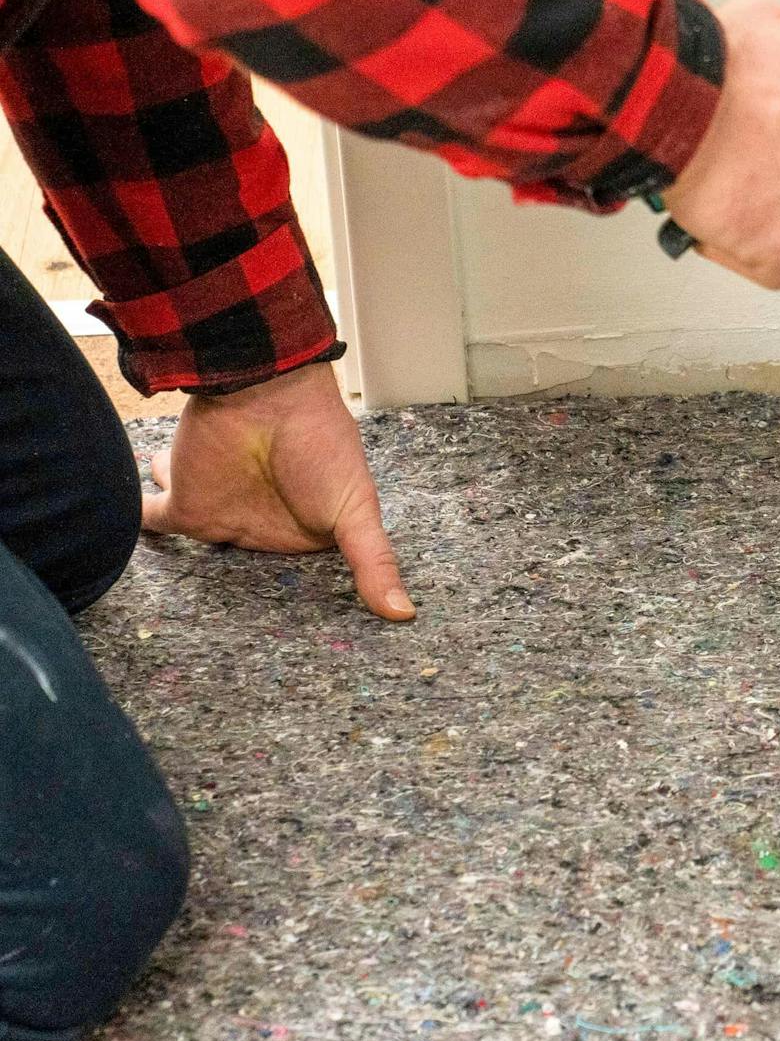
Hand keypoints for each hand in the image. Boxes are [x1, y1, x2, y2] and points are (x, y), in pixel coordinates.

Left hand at [140, 363, 413, 622]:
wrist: (267, 390)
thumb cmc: (321, 442)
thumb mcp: (356, 506)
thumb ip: (372, 560)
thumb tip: (404, 613)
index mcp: (306, 535)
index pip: (298, 581)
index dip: (296, 612)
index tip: (300, 650)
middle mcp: (262, 530)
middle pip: (245, 572)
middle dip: (237, 594)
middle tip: (228, 644)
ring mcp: (221, 517)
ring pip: (197, 554)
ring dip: (183, 561)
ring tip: (174, 590)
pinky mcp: (183, 503)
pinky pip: (150, 521)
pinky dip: (132, 525)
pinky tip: (114, 539)